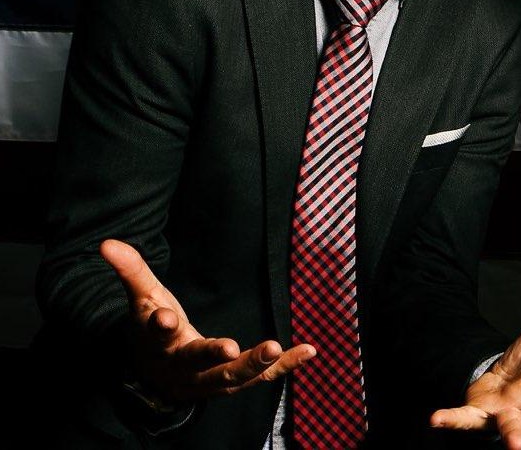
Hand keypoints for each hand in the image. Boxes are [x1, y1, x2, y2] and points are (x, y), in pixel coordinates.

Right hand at [101, 238, 314, 405]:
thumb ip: (131, 270)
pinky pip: (260, 379)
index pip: (156, 334)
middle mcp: (182, 366)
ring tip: (274, 347)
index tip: (165, 318)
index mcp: (159, 342)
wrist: (153, 377)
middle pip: (197, 364)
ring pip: (230, 379)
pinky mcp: (231, 382)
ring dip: (254, 366)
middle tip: (231, 350)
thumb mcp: (143, 297)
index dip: (159, 327)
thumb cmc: (153, 328)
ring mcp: (208, 380)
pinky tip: (308, 351)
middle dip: (214, 357)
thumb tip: (107, 244)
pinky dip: (284, 367)